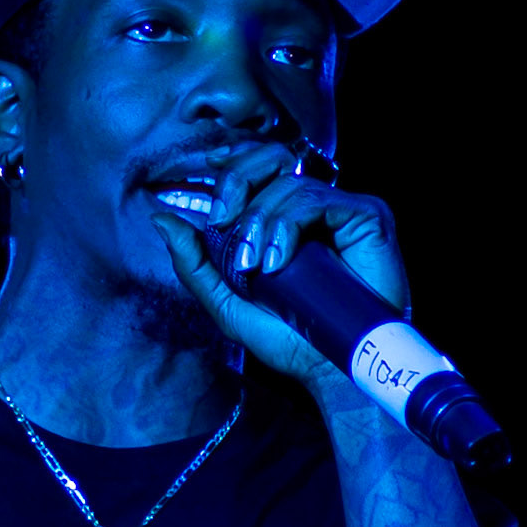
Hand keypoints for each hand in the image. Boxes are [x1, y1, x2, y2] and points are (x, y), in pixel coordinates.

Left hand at [151, 143, 410, 398]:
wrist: (332, 367)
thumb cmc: (289, 339)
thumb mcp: (227, 304)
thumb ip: (194, 263)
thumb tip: (160, 218)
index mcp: (282, 220)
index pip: (257, 166)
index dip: (233, 159)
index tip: (210, 166)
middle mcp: (313, 209)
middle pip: (271, 159)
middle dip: (237, 183)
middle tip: (223, 222)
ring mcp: (340, 211)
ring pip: (289, 185)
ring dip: (260, 224)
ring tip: (258, 268)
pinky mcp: (366, 217)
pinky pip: (318, 200)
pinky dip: (288, 227)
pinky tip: (279, 262)